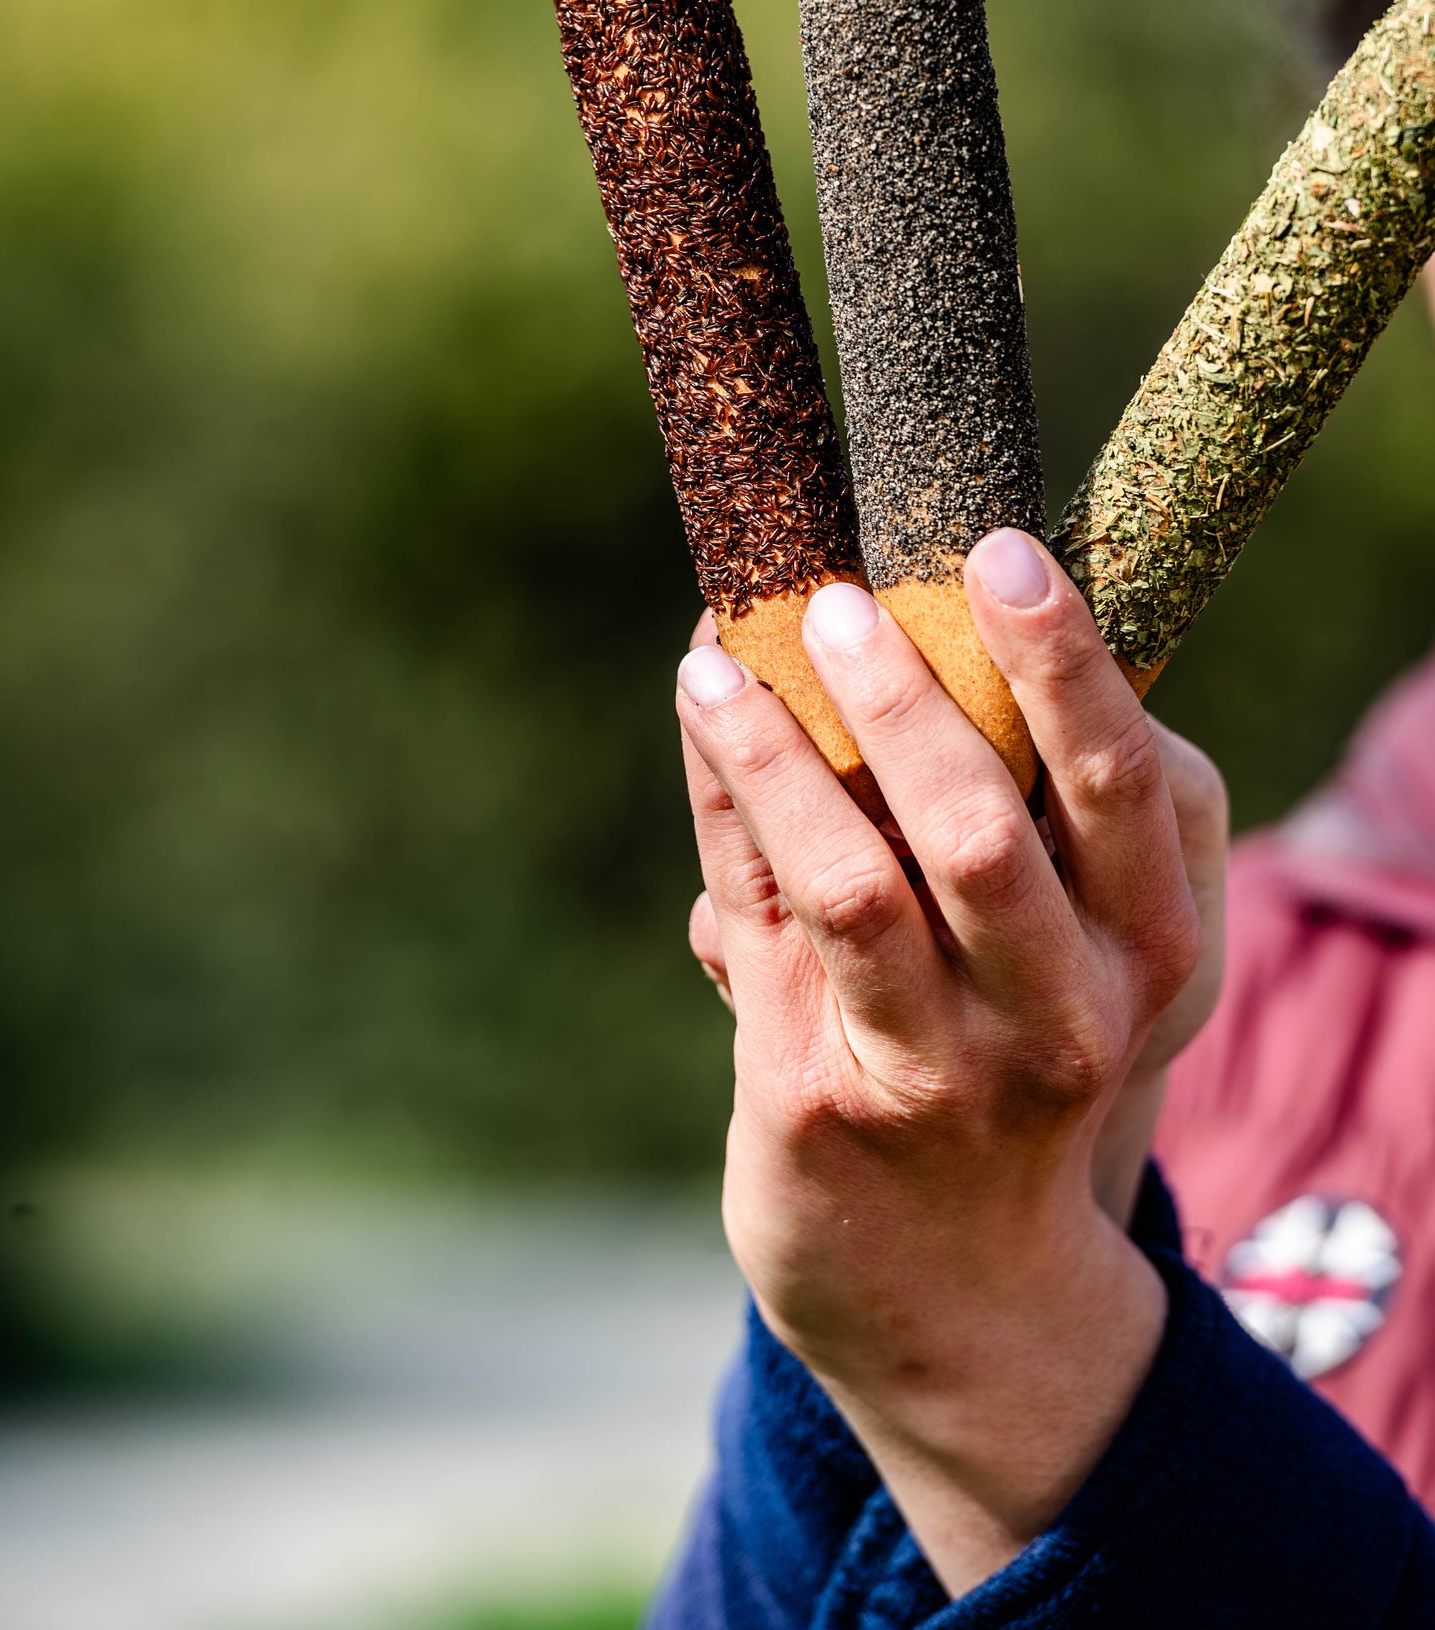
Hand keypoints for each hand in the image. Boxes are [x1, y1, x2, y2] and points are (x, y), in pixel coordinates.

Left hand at [676, 531, 1202, 1594]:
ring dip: (776, 750)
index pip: (1122, 781)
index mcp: (1148, 949)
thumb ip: (1045, 819)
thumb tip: (915, 626)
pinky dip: (723, 799)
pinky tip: (702, 715)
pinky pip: (753, 912)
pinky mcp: (815, 1097)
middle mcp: (1058, 1014)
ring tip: (718, 657)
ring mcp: (933, 1068)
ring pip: (846, 879)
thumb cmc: (1027, 1060)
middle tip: (833, 597)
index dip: (1061, 658)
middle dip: (900, 695)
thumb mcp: (1085, 959)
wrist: (972, 1301)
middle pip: (979, 826)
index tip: (999, 549)